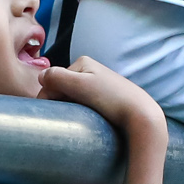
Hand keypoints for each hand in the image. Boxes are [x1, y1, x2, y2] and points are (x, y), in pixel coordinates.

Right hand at [36, 56, 166, 136]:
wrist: (141, 116)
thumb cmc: (112, 99)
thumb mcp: (81, 86)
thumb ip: (57, 78)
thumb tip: (41, 77)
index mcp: (83, 63)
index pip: (54, 79)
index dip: (48, 97)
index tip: (50, 114)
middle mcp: (91, 70)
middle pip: (63, 88)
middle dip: (60, 102)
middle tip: (65, 118)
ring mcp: (98, 84)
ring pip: (72, 97)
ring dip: (69, 108)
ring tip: (76, 120)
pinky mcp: (105, 98)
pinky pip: (84, 104)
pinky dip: (80, 111)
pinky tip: (86, 119)